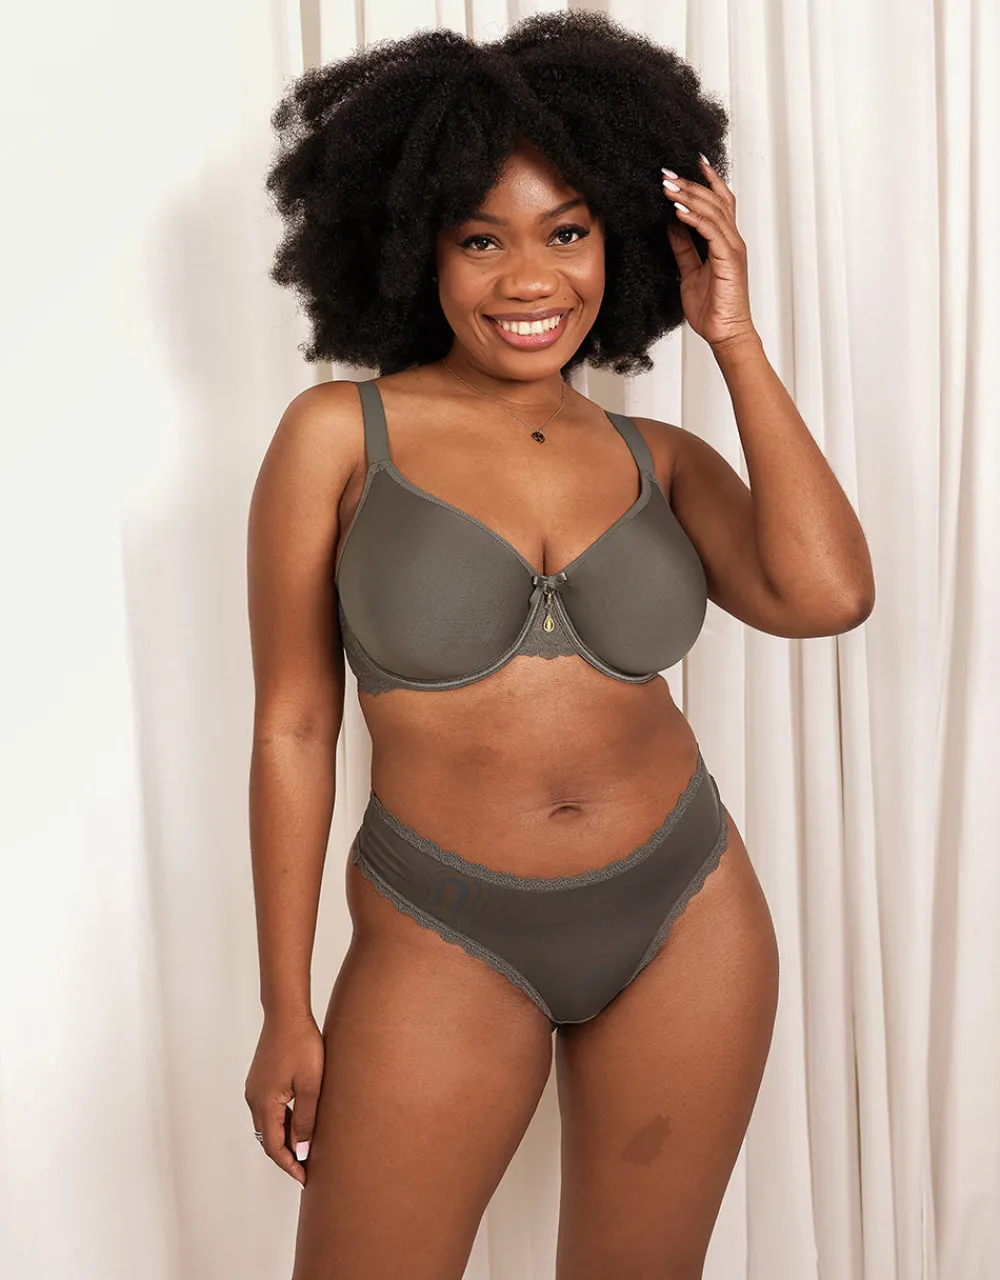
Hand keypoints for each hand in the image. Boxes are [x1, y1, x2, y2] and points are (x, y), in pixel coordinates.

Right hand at [244, 1011, 324, 1187]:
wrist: (287, 1014)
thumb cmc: (302, 1045)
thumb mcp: (310, 1086)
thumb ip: (305, 1120)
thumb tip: (302, 1152)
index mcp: (265, 1104)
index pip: (274, 1147)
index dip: (289, 1166)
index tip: (305, 1179)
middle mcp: (254, 1099)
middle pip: (268, 1139)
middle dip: (286, 1157)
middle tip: (306, 1170)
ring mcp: (254, 1089)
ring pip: (267, 1125)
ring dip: (283, 1139)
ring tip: (304, 1149)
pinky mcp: (259, 1080)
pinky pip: (268, 1110)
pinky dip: (280, 1122)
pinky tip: (297, 1122)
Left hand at [662, 155, 756, 350]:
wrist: (724, 333)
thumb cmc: (712, 307)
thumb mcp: (689, 272)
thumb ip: (683, 247)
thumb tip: (670, 224)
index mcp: (724, 241)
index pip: (719, 201)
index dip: (706, 180)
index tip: (688, 164)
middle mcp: (731, 239)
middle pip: (715, 199)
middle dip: (690, 183)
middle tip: (666, 173)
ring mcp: (732, 247)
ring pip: (713, 210)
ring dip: (688, 196)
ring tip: (667, 186)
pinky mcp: (728, 258)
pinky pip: (711, 230)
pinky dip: (694, 218)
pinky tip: (678, 210)